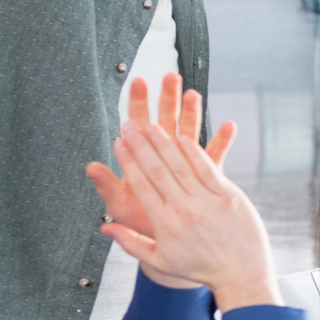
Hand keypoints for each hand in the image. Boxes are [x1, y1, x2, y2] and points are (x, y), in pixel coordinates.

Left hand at [86, 74, 236, 249]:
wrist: (165, 243)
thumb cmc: (141, 222)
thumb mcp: (120, 205)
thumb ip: (108, 186)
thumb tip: (90, 167)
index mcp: (141, 158)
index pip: (137, 124)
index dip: (137, 103)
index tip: (137, 82)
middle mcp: (163, 155)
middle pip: (165, 120)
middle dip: (167, 97)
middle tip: (170, 76)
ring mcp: (185, 163)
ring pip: (189, 132)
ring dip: (192, 112)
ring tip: (195, 94)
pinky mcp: (205, 174)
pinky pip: (215, 155)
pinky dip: (222, 140)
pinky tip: (229, 126)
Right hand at [92, 118, 279, 309]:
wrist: (240, 274)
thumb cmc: (199, 268)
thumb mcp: (160, 261)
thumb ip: (130, 243)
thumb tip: (104, 229)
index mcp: (164, 223)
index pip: (141, 185)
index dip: (128, 161)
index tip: (118, 143)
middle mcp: (184, 209)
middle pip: (157, 170)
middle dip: (141, 145)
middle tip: (129, 125)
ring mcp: (207, 201)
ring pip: (181, 165)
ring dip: (165, 142)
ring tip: (151, 125)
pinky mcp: (229, 196)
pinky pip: (208, 168)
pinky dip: (194, 151)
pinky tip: (183, 136)